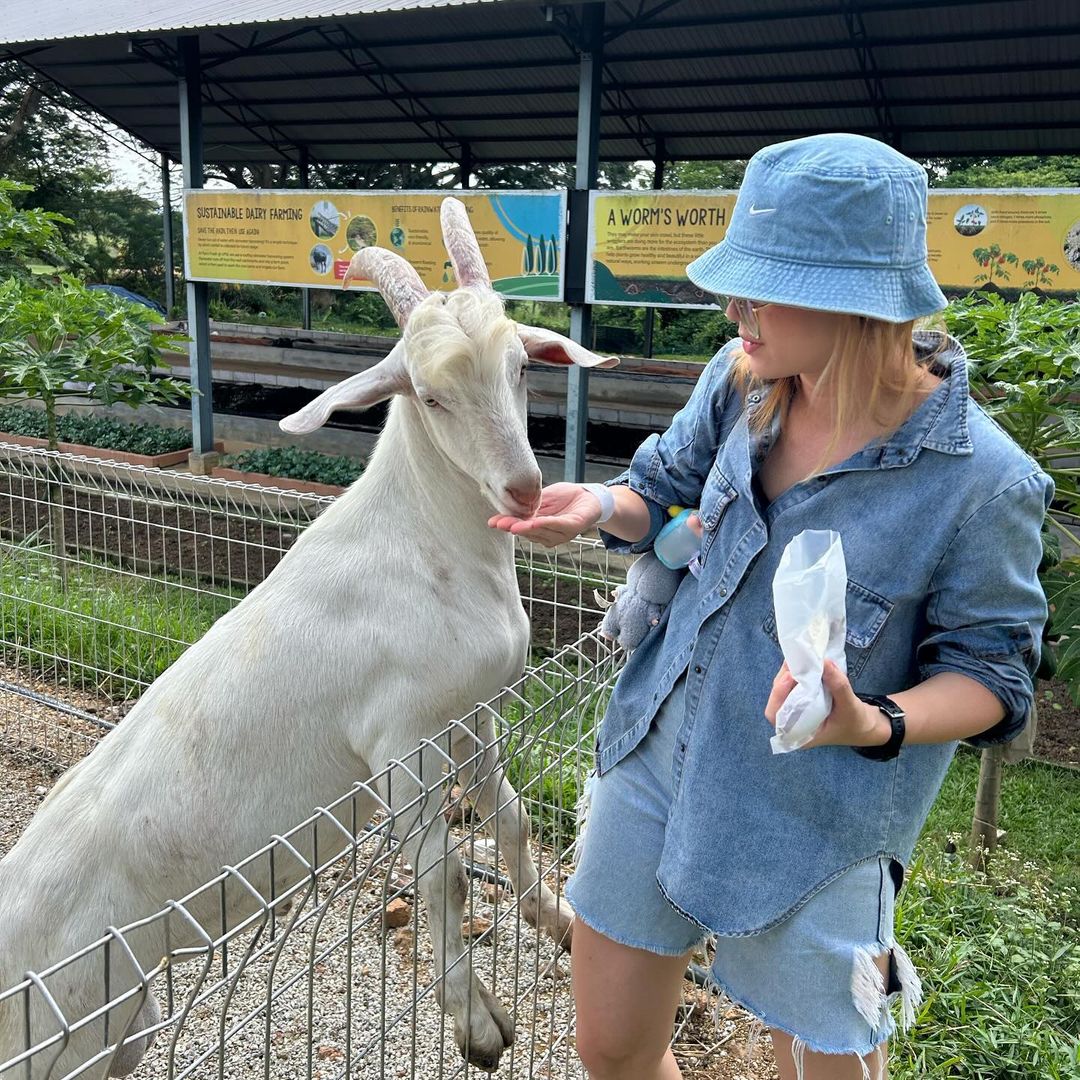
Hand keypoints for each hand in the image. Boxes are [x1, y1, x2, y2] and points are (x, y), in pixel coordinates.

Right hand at [488, 482, 605, 547]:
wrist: (588, 495)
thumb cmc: (564, 499)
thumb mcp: (541, 500)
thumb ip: (526, 506)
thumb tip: (504, 507)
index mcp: (540, 529)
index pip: (521, 528)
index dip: (507, 525)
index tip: (492, 522)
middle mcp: (549, 536)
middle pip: (529, 532)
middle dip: (514, 527)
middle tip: (499, 523)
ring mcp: (562, 534)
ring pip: (541, 530)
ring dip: (527, 528)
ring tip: (514, 524)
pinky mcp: (574, 526)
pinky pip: (558, 526)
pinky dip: (545, 524)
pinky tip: (534, 522)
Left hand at [764, 659, 889, 748]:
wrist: (866, 726)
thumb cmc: (856, 723)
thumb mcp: (850, 706)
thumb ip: (838, 686)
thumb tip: (824, 662)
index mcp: (800, 734)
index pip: (776, 716)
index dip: (778, 695)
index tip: (789, 677)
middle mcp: (793, 724)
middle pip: (777, 699)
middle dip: (784, 679)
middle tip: (794, 662)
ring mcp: (797, 711)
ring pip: (784, 690)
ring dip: (789, 674)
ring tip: (799, 659)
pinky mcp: (803, 699)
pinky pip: (794, 686)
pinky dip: (797, 674)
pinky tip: (803, 663)